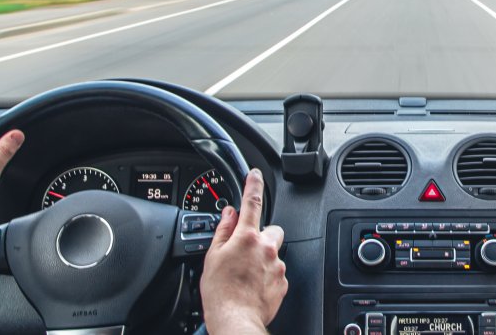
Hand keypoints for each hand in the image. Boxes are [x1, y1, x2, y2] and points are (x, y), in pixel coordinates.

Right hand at [200, 169, 286, 332]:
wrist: (235, 320)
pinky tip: (253, 286)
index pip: (252, 202)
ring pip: (273, 253)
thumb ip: (223, 231)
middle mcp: (266, 248)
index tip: (255, 175)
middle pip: (271, 229)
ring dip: (262, 259)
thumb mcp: (212, 257)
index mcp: (247, 237)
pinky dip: (266, 276)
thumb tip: (228, 214)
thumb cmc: (220, 293)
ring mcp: (277, 265)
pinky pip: (276, 272)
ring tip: (245, 275)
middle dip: (261, 235)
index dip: (253, 185)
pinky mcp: (283, 282)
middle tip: (246, 250)